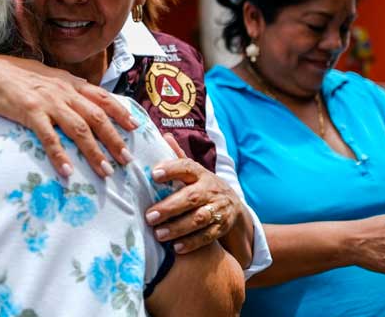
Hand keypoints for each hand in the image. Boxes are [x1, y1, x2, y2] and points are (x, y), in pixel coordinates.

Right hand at [0, 53, 134, 178]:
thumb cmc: (10, 75)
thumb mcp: (43, 75)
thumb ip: (62, 86)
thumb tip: (79, 95)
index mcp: (67, 82)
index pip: (102, 97)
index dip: (120, 112)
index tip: (135, 127)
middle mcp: (62, 90)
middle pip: (96, 116)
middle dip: (114, 139)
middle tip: (126, 160)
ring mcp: (47, 101)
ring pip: (79, 129)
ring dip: (94, 152)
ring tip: (105, 171)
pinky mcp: (29, 112)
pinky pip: (50, 137)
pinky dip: (60, 155)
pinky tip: (68, 172)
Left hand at [145, 134, 242, 252]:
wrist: (234, 206)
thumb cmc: (203, 186)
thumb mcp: (194, 172)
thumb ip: (178, 158)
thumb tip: (163, 136)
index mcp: (201, 173)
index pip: (187, 167)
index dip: (171, 169)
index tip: (154, 174)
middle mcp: (211, 189)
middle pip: (192, 197)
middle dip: (170, 207)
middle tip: (150, 216)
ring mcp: (219, 208)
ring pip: (199, 218)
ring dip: (178, 227)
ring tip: (159, 234)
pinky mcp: (222, 226)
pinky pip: (208, 236)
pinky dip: (192, 242)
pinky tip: (176, 247)